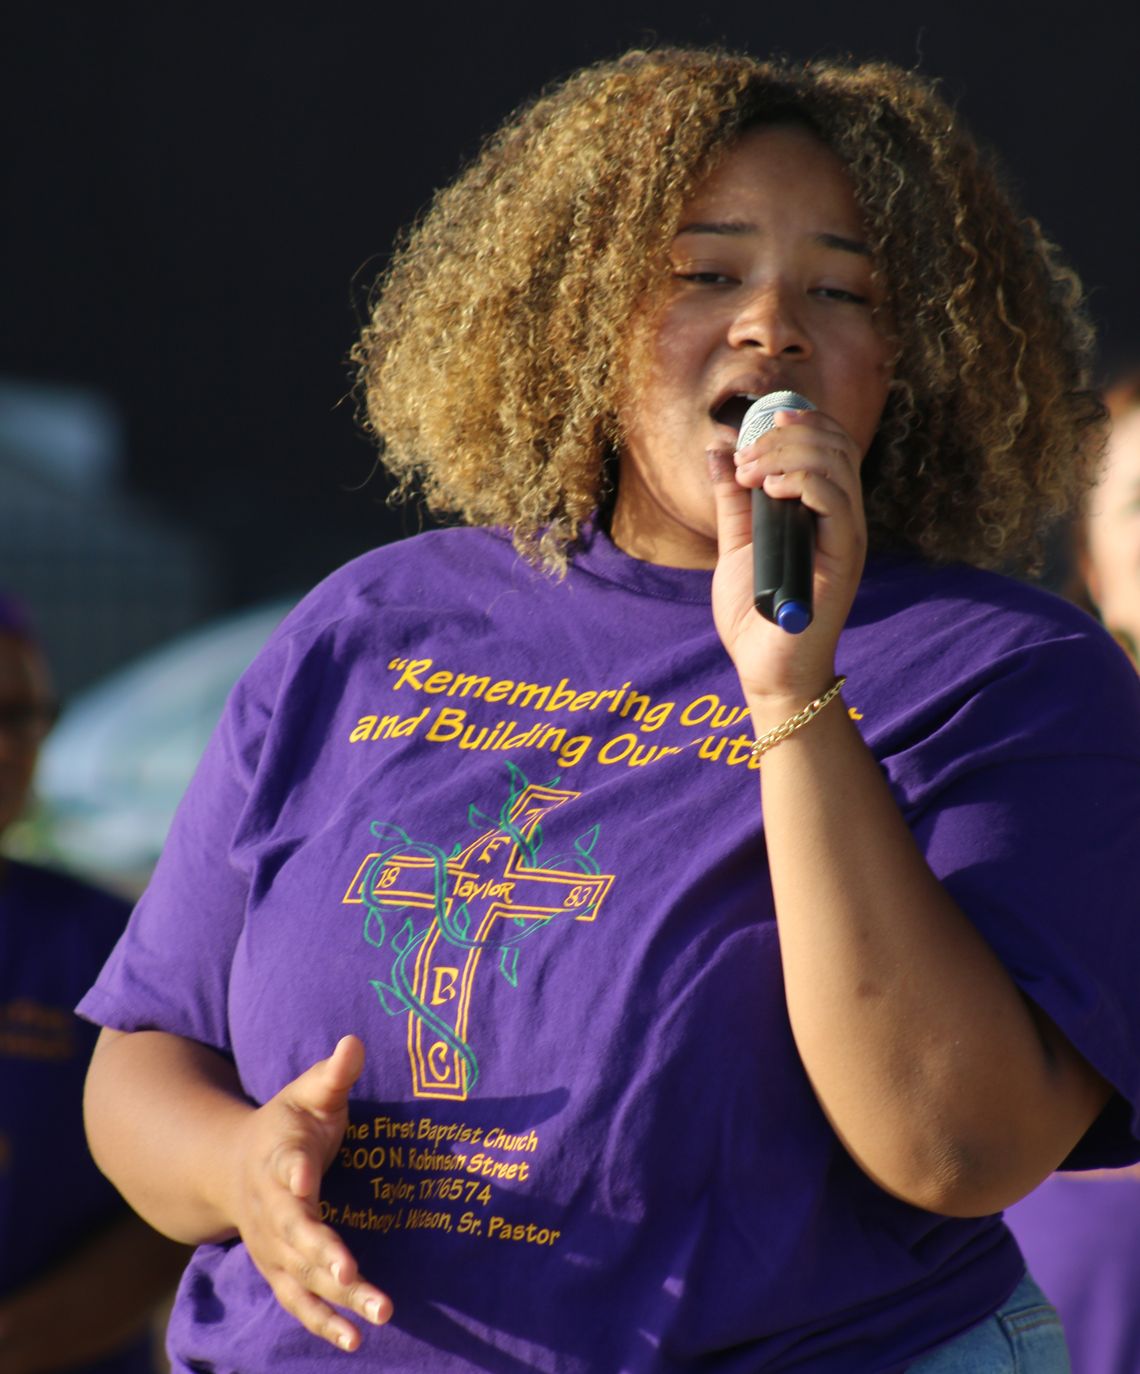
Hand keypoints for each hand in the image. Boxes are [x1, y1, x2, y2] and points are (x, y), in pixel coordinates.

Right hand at [225, 1035, 391, 1350]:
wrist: (231, 1167)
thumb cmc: (287, 1124)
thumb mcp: (307, 1092)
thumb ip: (332, 1074)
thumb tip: (355, 1042)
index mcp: (277, 1155)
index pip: (284, 1164)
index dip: (294, 1170)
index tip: (305, 1176)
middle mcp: (270, 1206)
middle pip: (293, 1230)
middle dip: (320, 1249)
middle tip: (348, 1269)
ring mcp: (271, 1244)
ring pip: (301, 1274)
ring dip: (337, 1296)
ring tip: (379, 1312)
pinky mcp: (280, 1270)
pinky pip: (299, 1302)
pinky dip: (323, 1322)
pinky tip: (356, 1341)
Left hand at [707, 407, 866, 714]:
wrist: (767, 670)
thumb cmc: (755, 615)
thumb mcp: (736, 544)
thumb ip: (732, 499)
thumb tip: (719, 449)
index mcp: (823, 511)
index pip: (831, 443)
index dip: (803, 419)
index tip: (762, 418)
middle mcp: (843, 519)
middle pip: (835, 445)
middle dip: (785, 434)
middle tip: (744, 457)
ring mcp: (847, 538)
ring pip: (837, 465)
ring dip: (786, 454)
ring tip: (749, 474)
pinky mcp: (844, 559)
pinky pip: (837, 503)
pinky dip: (803, 482)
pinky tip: (768, 491)